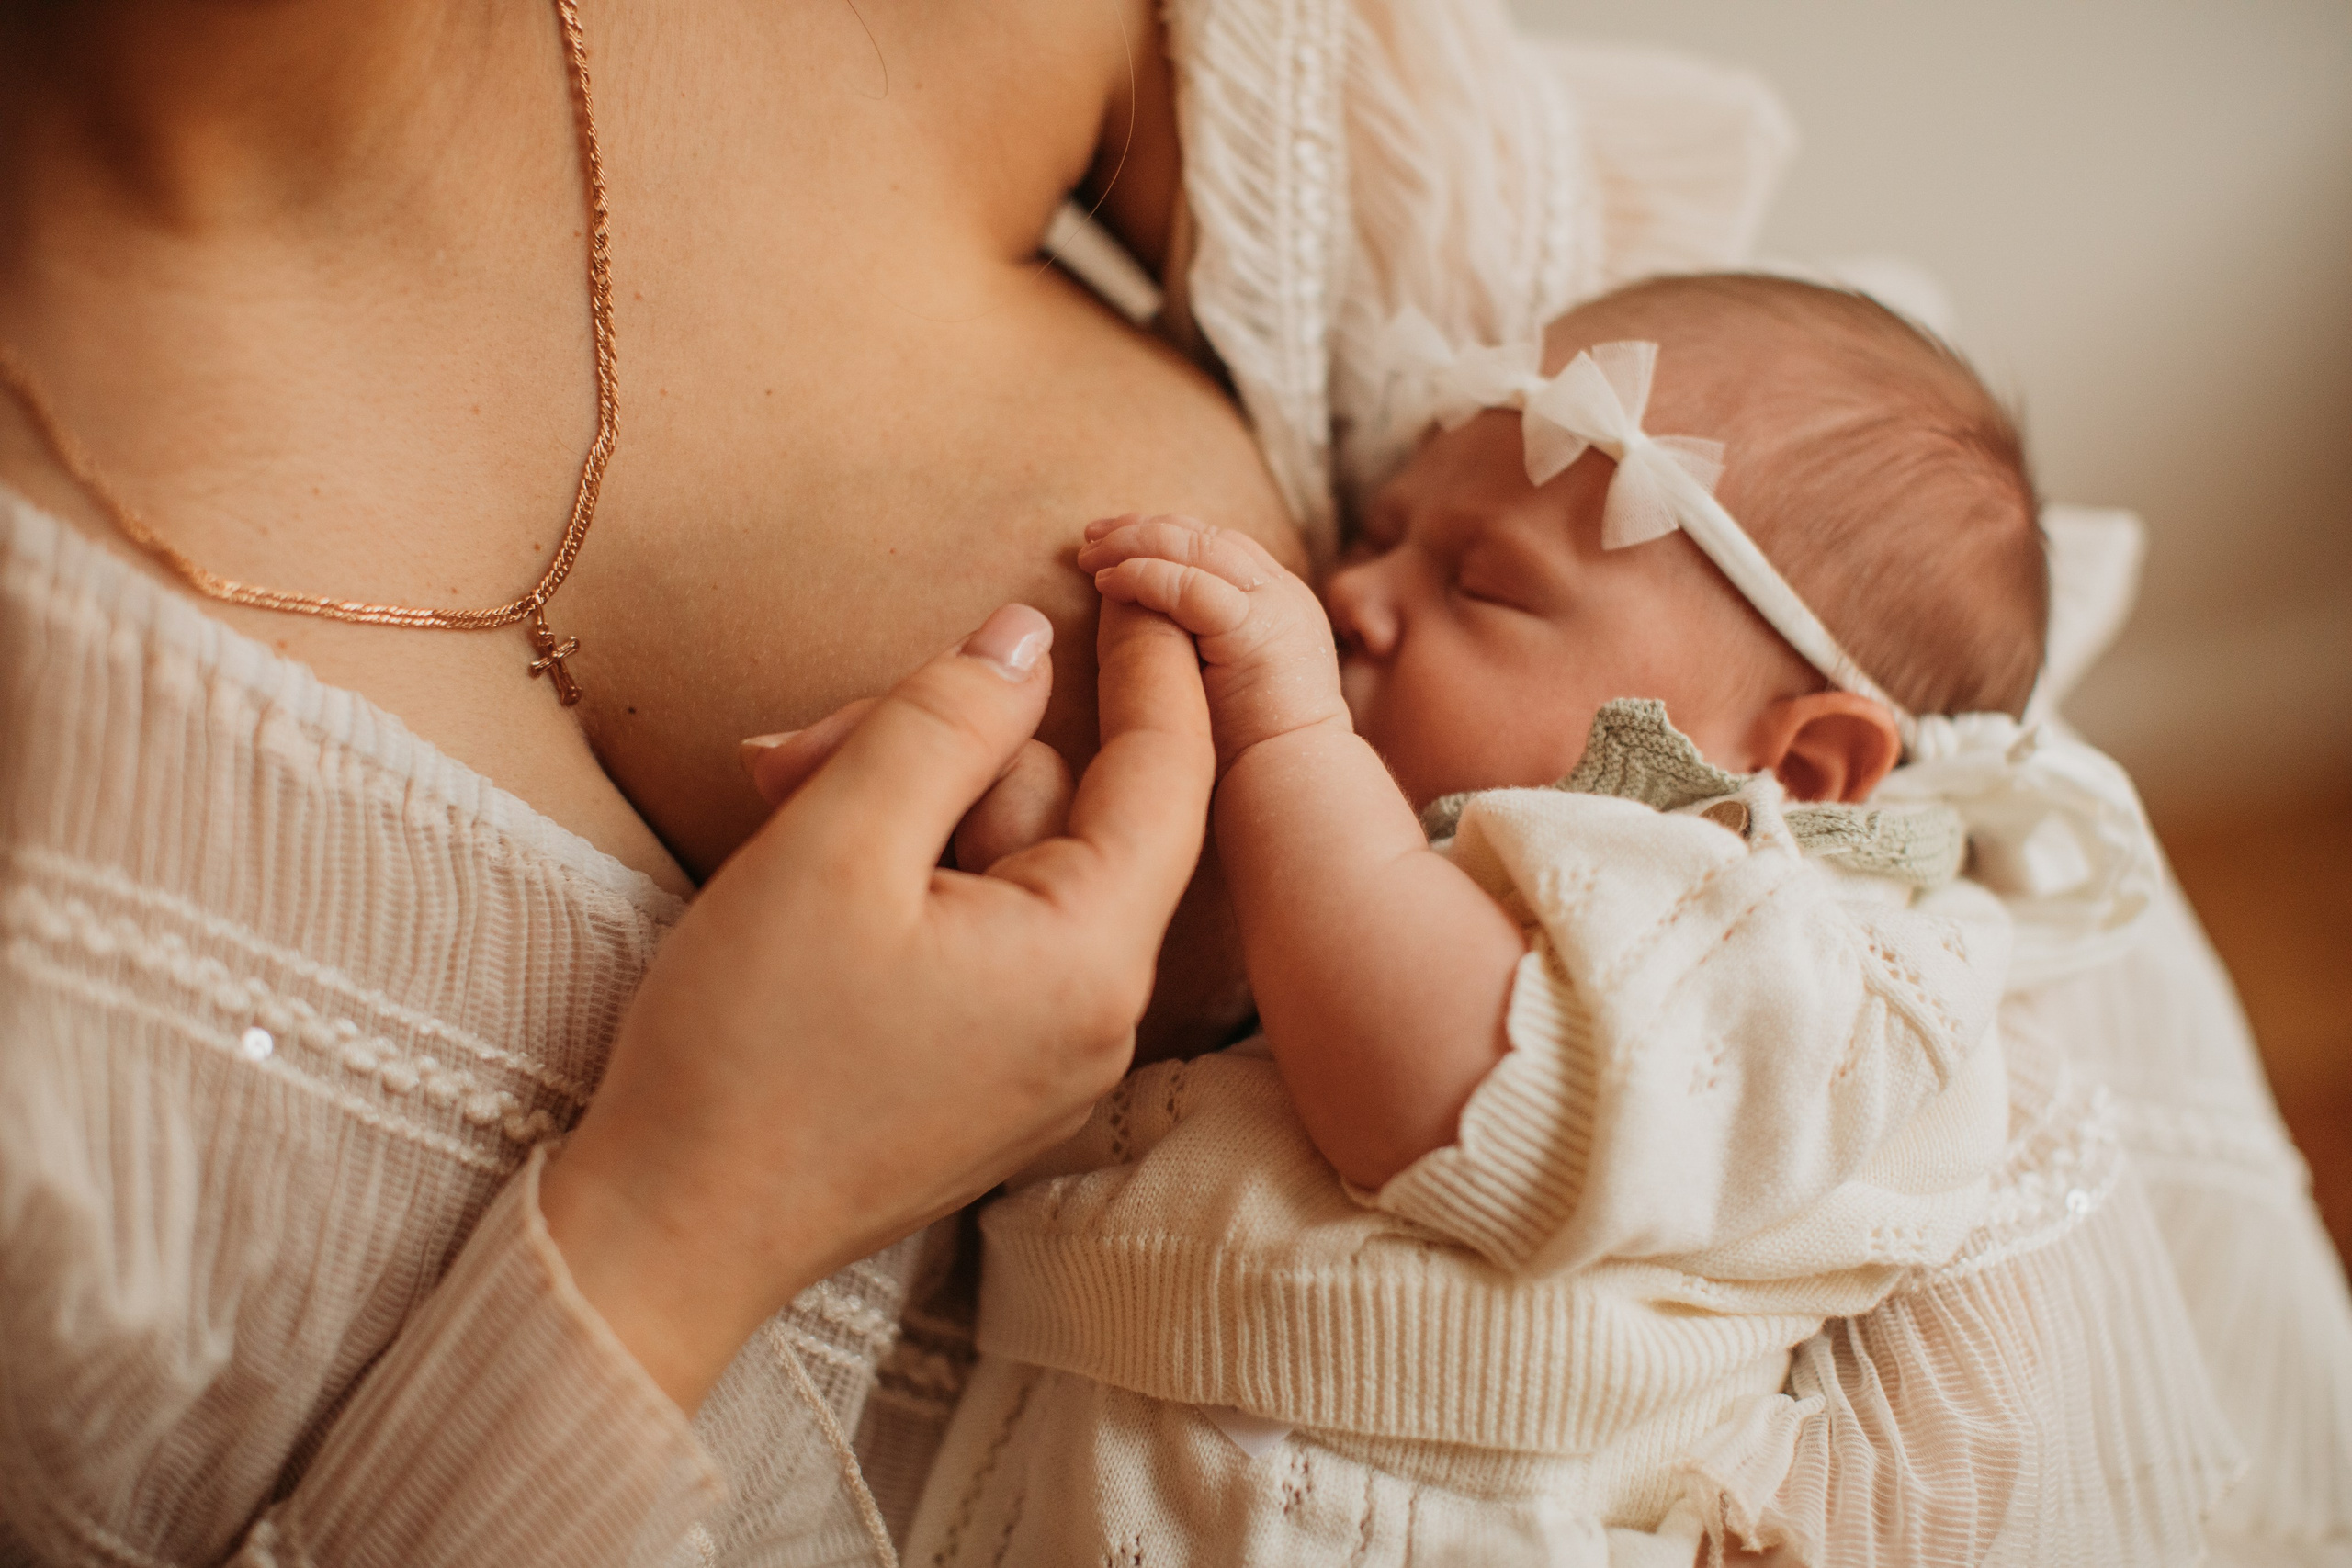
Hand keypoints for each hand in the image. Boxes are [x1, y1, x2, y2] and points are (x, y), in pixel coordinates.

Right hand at [541, 601, 1212, 1410]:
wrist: (672, 1235)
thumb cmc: (747, 1046)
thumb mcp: (836, 845)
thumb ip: (943, 722)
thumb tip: (1026, 637)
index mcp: (1090, 957)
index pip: (1168, 774)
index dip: (1153, 665)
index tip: (1134, 579)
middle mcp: (1103, 1017)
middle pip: (1062, 819)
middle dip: (944, 754)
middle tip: (797, 747)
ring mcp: (1054, 1059)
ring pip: (1013, 873)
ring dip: (908, 815)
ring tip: (776, 804)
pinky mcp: (999, 1081)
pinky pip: (991, 938)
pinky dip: (916, 884)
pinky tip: (814, 874)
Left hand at [1079, 513, 1349, 773]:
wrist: (1296, 786)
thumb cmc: (1252, 753)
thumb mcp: (1219, 678)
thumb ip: (1192, 642)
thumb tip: (1129, 619)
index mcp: (1279, 601)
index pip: (1216, 545)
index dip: (1161, 534)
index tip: (1111, 540)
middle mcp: (1282, 593)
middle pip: (1205, 535)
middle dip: (1141, 529)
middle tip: (1090, 536)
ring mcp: (1275, 606)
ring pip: (1196, 549)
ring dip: (1135, 545)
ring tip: (1089, 556)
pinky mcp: (1258, 629)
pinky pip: (1191, 588)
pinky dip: (1145, 577)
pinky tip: (1109, 584)